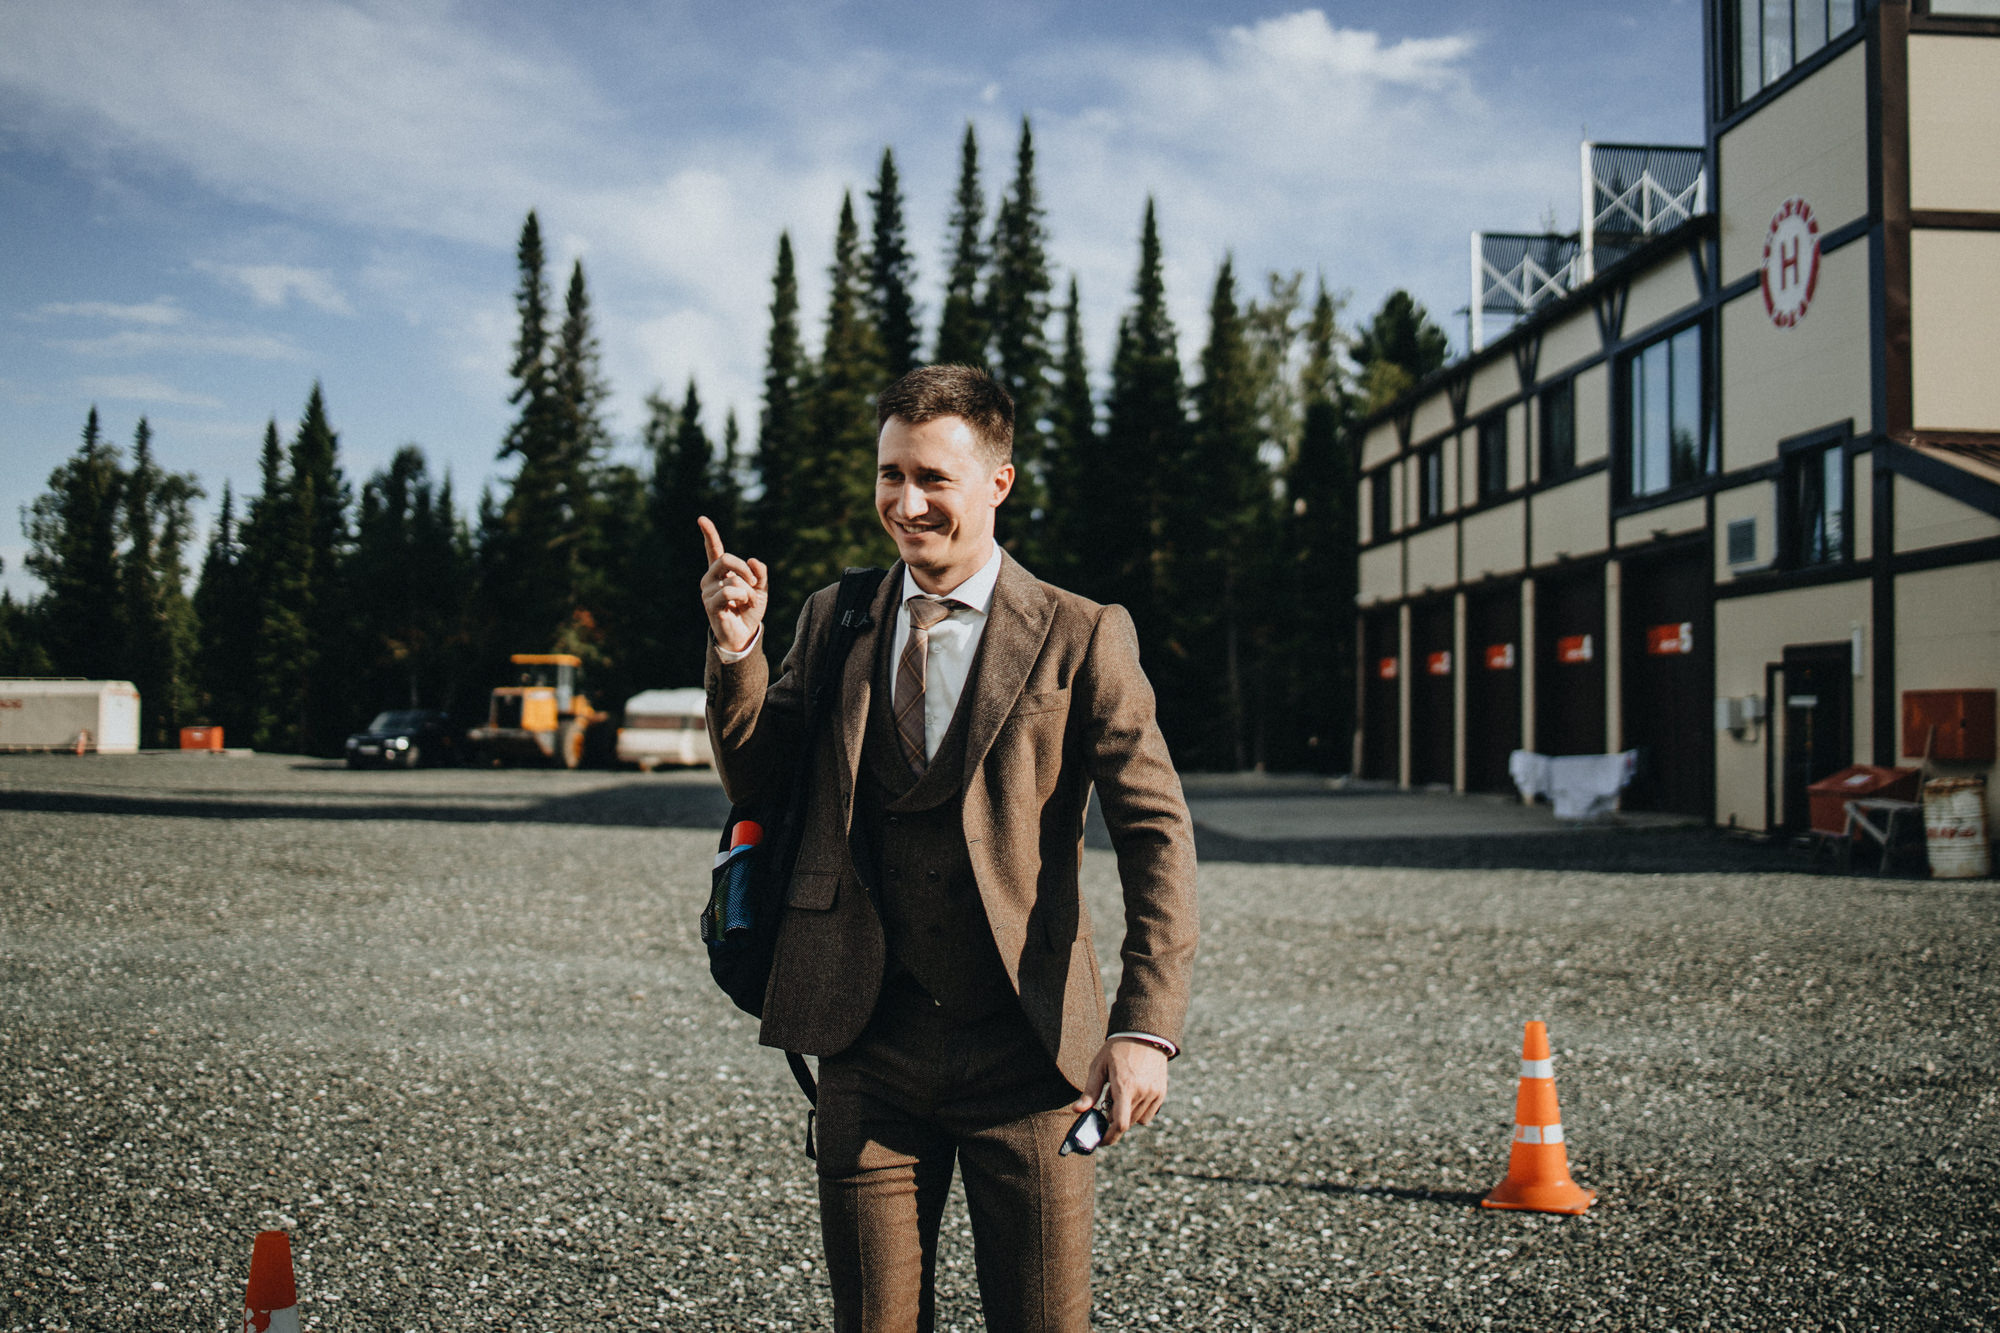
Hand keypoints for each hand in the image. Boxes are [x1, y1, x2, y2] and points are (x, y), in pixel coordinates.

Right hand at [698, 516, 768, 654]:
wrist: (746, 633)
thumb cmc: (750, 609)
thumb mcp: (761, 588)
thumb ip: (760, 573)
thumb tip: (752, 560)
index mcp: (721, 571)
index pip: (713, 549)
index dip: (709, 534)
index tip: (702, 519)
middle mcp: (710, 579)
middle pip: (726, 558)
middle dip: (745, 569)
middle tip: (754, 583)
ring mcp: (708, 591)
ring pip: (732, 579)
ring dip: (748, 590)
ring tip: (747, 602)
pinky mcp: (710, 605)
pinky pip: (728, 591)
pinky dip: (742, 596)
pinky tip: (741, 605)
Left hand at [1072, 1037, 1168, 1146]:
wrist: (1145, 1034)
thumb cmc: (1117, 1049)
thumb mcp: (1099, 1066)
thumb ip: (1090, 1091)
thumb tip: (1077, 1111)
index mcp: (1125, 1086)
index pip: (1120, 1123)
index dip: (1110, 1137)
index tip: (1101, 1140)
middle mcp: (1142, 1092)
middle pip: (1126, 1123)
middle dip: (1113, 1121)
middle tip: (1106, 1105)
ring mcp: (1154, 1093)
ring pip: (1137, 1120)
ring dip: (1125, 1116)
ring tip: (1119, 1095)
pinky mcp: (1161, 1093)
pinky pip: (1148, 1115)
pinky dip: (1138, 1113)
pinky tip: (1132, 1096)